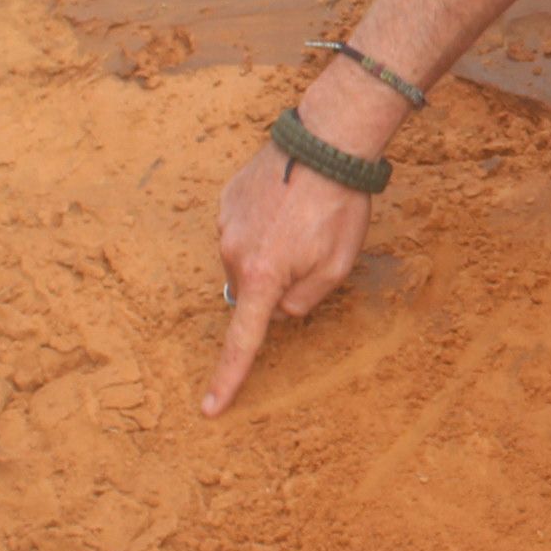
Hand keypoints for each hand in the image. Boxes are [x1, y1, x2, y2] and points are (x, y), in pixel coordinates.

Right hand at [201, 134, 375, 415]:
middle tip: (312, 247)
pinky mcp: (226, 198)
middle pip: (253, 289)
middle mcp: (232, 253)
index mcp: (262, 277)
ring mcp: (225, 223)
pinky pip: (243, 226)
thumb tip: (282, 308)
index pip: (243, 340)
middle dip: (277, 282)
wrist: (325, 141)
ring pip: (247, 257)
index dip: (228, 378)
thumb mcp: (337, 266)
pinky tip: (289, 202)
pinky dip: (263, 223)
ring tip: (303, 217)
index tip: (211, 408)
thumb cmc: (339, 207)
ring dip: (270, 249)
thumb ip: (305, 300)